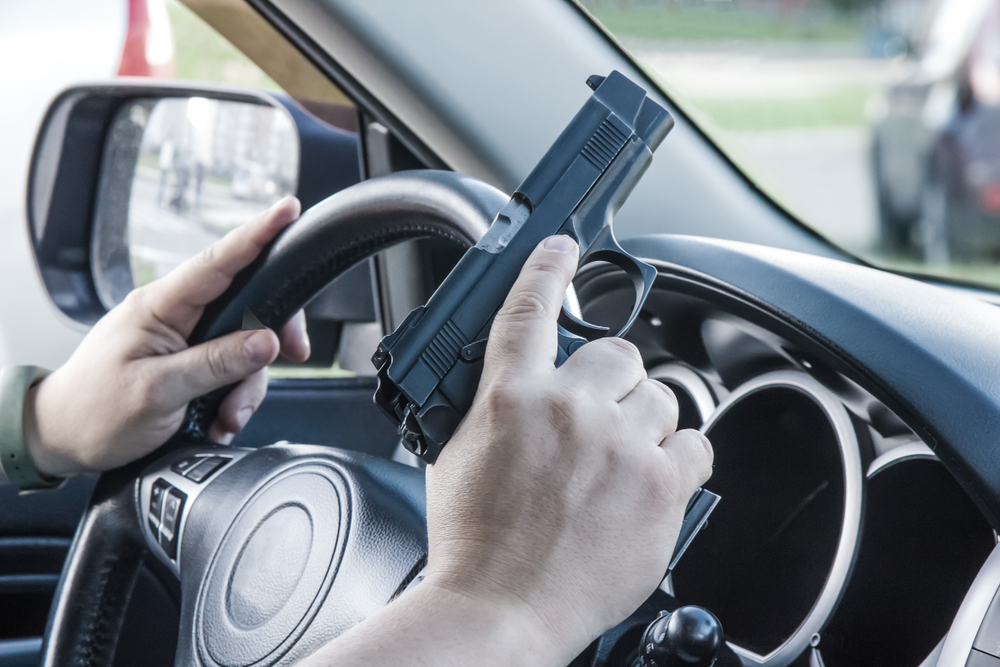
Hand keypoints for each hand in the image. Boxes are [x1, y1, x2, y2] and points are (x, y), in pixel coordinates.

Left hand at [23, 197, 309, 477]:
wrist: (62, 439)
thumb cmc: (94, 411)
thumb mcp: (157, 391)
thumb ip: (214, 364)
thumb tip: (266, 342)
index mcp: (158, 307)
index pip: (216, 261)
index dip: (256, 233)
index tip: (287, 210)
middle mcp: (175, 316)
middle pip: (247, 306)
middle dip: (270, 338)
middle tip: (291, 355)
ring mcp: (185, 340)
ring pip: (246, 348)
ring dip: (246, 387)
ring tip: (226, 418)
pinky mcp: (191, 364)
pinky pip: (233, 372)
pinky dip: (235, 400)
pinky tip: (219, 421)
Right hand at [295, 235, 712, 666]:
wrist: (503, 609)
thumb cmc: (475, 545)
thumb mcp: (455, 457)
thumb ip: (488, 408)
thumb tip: (509, 383)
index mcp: (511, 397)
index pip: (531, 310)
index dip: (548, 269)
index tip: (562, 246)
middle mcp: (569, 410)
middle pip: (618, 352)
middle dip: (612, 379)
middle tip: (600, 416)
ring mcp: (620, 446)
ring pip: (662, 397)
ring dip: (645, 421)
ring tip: (622, 460)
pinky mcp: (660, 486)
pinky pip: (695, 445)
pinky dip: (680, 457)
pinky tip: (654, 477)